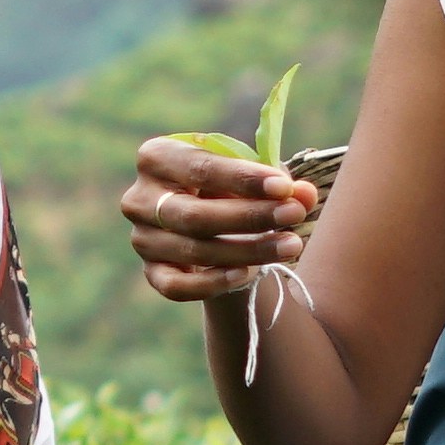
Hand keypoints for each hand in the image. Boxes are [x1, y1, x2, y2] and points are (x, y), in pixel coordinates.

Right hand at [119, 137, 322, 317]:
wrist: (210, 220)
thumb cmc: (229, 186)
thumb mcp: (249, 175)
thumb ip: (278, 183)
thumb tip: (304, 194)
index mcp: (157, 157)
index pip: (200, 168)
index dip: (244, 178)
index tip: (284, 186)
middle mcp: (140, 198)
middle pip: (195, 215)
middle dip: (249, 216)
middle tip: (294, 215)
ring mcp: (142, 238)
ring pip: (194, 251)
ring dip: (247, 251)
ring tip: (290, 245)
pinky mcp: (152, 271)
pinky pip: (176, 286)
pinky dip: (211, 283)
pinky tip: (246, 275)